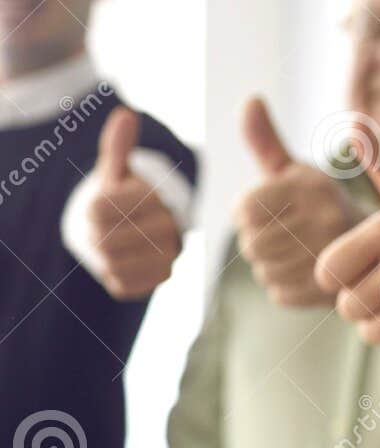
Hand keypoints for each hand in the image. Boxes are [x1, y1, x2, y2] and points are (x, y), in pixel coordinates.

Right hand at [77, 107, 181, 299]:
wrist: (106, 235)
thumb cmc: (120, 198)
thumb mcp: (119, 170)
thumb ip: (121, 145)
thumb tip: (126, 114)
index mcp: (94, 206)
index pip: (143, 202)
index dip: (153, 198)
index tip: (151, 196)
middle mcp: (95, 239)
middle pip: (156, 231)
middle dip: (168, 222)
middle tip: (164, 219)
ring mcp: (106, 266)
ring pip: (161, 257)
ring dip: (170, 245)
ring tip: (162, 237)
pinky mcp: (120, 287)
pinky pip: (158, 279)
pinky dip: (166, 267)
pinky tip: (158, 256)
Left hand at [234, 97, 355, 306]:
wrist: (378, 252)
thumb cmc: (323, 208)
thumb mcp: (297, 171)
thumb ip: (267, 140)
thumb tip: (250, 98)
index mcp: (316, 188)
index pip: (243, 211)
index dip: (249, 215)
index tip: (274, 212)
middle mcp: (328, 221)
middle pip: (251, 244)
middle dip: (259, 242)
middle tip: (287, 236)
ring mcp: (334, 260)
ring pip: (264, 271)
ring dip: (272, 266)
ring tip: (300, 254)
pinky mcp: (335, 293)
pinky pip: (280, 294)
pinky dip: (286, 287)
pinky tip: (308, 275)